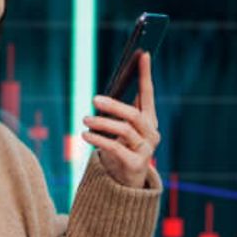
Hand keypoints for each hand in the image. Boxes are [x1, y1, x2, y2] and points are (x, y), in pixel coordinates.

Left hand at [80, 52, 159, 188]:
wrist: (125, 182)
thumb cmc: (121, 149)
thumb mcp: (121, 129)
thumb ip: (118, 112)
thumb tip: (104, 92)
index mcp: (149, 120)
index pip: (148, 93)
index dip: (145, 74)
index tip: (142, 54)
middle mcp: (151, 133)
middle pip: (134, 114)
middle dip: (114, 105)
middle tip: (94, 99)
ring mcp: (146, 149)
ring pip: (124, 130)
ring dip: (102, 123)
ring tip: (84, 120)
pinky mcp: (137, 164)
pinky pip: (116, 148)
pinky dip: (99, 140)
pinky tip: (85, 135)